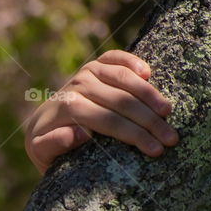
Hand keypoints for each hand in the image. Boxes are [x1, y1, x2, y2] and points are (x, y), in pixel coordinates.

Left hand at [23, 50, 178, 174]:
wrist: (38, 126)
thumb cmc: (44, 146)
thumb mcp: (41, 152)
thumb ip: (54, 144)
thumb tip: (81, 133)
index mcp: (68, 108)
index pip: (109, 121)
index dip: (135, 135)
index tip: (156, 150)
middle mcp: (78, 86)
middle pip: (122, 102)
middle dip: (150, 122)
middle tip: (172, 139)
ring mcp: (86, 73)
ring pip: (125, 79)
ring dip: (150, 95)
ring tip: (169, 112)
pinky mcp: (93, 66)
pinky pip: (114, 57)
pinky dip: (132, 61)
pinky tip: (148, 73)